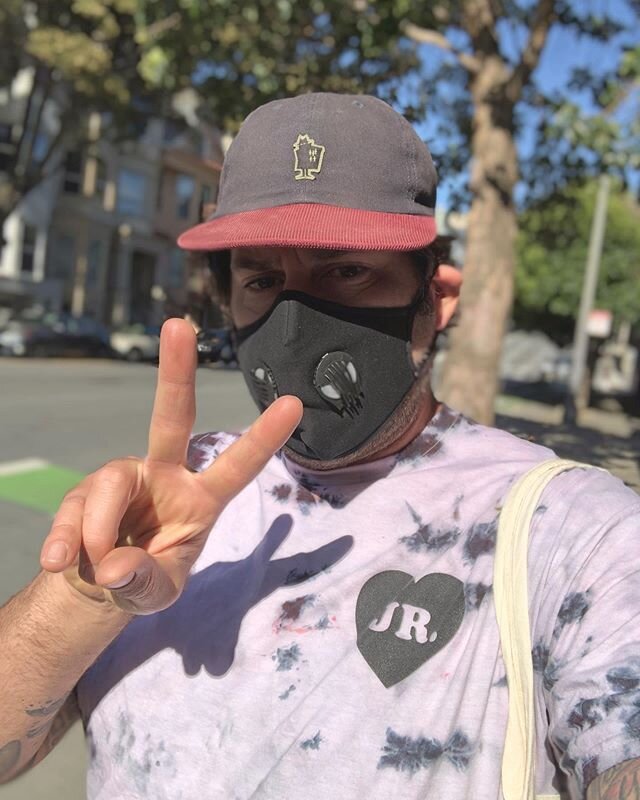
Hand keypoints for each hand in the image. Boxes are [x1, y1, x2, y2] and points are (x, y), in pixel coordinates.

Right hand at [39, 319, 301, 614]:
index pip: (237, 465)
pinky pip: (74, 507)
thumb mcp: (155, 594)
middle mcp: (165, 475)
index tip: (294, 403)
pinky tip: (59, 561)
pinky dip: (64, 536)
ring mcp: (123, 478)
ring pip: (111, 482)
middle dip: (177, 373)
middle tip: (179, 325)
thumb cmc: (145, 580)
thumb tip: (115, 565)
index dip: (263, 437)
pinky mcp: (85, 491)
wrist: (99, 585)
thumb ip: (143, 582)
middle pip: (172, 417)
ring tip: (95, 566)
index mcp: (201, 499)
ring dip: (99, 528)